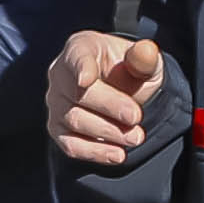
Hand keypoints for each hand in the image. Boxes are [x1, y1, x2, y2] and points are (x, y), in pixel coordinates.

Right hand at [49, 30, 165, 169]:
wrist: (124, 94)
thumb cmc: (130, 72)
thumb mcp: (143, 63)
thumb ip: (144, 58)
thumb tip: (147, 51)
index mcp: (81, 48)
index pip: (77, 56)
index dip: (81, 67)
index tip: (86, 80)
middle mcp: (61, 75)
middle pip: (79, 94)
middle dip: (110, 107)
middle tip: (136, 118)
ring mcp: (56, 103)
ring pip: (75, 120)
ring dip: (107, 132)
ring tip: (135, 137)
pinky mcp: (58, 129)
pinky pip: (70, 144)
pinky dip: (94, 151)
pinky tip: (116, 154)